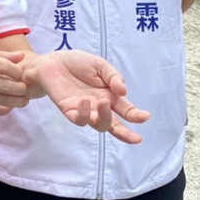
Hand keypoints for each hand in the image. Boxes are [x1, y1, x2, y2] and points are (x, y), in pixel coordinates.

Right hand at [0, 51, 28, 115]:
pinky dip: (5, 110)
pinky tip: (9, 106)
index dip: (17, 72)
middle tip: (24, 88)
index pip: (5, 67)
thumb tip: (21, 56)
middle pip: (6, 86)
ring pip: (3, 100)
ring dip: (17, 101)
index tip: (19, 73)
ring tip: (23, 99)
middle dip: (20, 88)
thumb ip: (0, 56)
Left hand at [26, 50, 150, 143]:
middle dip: (126, 133)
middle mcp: (100, 106)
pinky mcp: (70, 111)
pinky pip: (79, 120)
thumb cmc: (78, 63)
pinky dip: (84, 114)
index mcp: (111, 96)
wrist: (53, 62)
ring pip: (99, 125)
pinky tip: (85, 101)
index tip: (145, 116)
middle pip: (115, 125)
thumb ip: (113, 76)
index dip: (136, 116)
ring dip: (104, 117)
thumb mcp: (100, 65)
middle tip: (136, 137)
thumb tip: (124, 91)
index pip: (126, 110)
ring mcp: (85, 110)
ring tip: (103, 102)